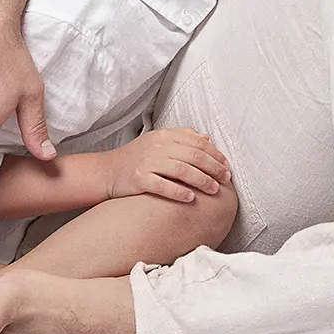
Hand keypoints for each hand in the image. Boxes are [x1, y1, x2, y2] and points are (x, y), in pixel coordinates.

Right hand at [101, 129, 231, 203]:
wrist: (107, 171)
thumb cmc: (137, 158)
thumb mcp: (158, 141)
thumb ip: (182, 137)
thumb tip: (206, 138)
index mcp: (165, 135)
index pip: (198, 143)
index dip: (215, 155)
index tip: (226, 166)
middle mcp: (157, 146)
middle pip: (194, 156)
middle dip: (214, 168)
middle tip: (226, 179)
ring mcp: (148, 163)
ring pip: (183, 170)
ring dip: (202, 181)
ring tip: (214, 189)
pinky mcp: (139, 179)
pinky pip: (163, 186)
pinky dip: (179, 192)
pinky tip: (191, 198)